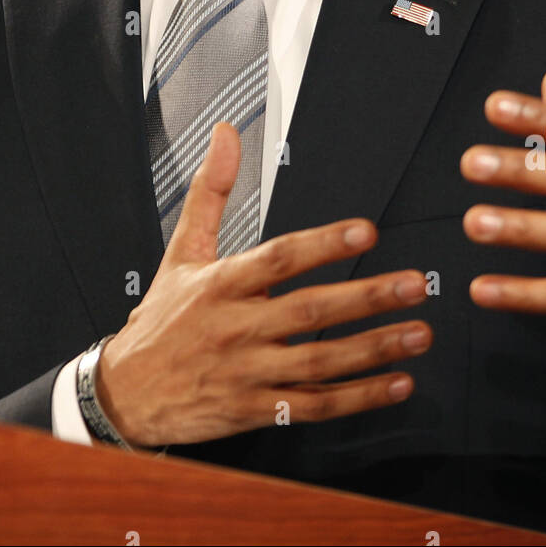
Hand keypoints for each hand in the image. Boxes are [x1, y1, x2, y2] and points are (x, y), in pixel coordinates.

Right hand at [96, 122, 431, 446]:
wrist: (126, 393)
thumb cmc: (162, 320)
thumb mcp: (181, 251)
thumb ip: (210, 191)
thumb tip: (225, 135)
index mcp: (220, 284)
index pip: (278, 259)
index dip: (324, 244)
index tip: (366, 231)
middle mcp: (236, 328)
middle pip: (308, 311)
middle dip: (366, 297)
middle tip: (413, 285)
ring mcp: (247, 373)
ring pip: (319, 362)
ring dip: (374, 349)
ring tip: (419, 333)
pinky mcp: (256, 411)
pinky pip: (314, 406)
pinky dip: (359, 398)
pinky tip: (397, 383)